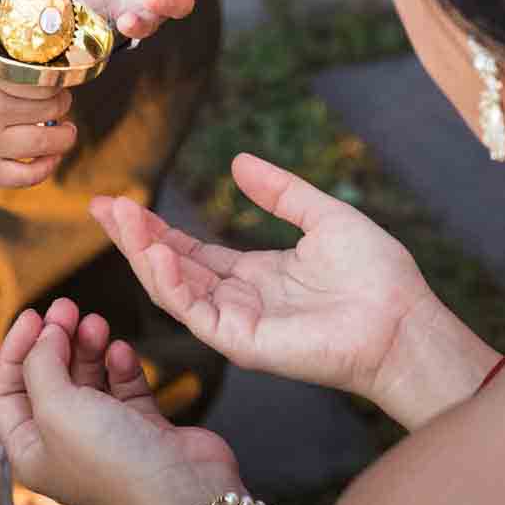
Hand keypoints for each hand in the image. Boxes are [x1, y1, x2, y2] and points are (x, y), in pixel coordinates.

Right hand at [0, 56, 74, 186]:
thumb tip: (42, 62)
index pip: (45, 81)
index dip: (59, 82)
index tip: (58, 82)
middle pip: (51, 109)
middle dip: (63, 105)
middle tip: (61, 102)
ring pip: (46, 142)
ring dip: (65, 136)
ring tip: (66, 131)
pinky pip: (27, 175)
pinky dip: (47, 167)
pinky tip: (51, 157)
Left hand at [0, 298, 242, 504]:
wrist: (181, 487)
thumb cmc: (110, 458)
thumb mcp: (55, 406)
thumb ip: (41, 363)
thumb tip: (46, 332)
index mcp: (31, 450)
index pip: (6, 392)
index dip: (15, 351)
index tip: (34, 316)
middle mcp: (64, 444)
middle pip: (48, 379)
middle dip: (55, 340)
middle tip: (68, 307)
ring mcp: (104, 434)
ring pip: (87, 377)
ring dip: (88, 346)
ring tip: (96, 322)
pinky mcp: (140, 425)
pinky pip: (122, 384)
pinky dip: (119, 364)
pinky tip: (121, 352)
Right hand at [94, 153, 500, 427]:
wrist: (404, 320)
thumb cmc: (377, 275)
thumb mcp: (322, 216)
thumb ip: (280, 191)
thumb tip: (238, 161)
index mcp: (254, 274)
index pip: (190, 250)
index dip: (154, 228)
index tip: (120, 202)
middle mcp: (238, 300)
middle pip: (171, 268)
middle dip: (134, 239)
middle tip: (101, 206)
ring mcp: (236, 324)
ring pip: (174, 290)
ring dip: (143, 255)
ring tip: (122, 219)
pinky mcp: (243, 343)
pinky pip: (195, 313)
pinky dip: (171, 282)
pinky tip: (156, 253)